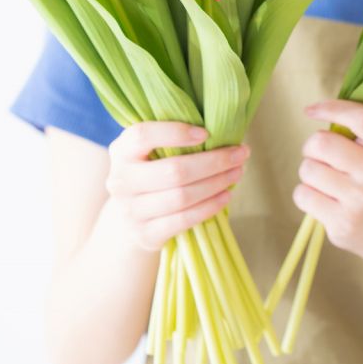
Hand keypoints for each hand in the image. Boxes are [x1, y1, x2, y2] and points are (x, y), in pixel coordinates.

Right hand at [105, 122, 248, 251]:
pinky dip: (209, 207)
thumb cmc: (151, 174)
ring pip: (182, 196)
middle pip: (174, 170)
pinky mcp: (145, 234)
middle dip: (214, 161)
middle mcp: (121, 180)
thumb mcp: (149, 153)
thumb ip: (171, 138)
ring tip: (237, 173)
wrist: (130, 220)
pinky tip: (225, 195)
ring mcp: (131, 210)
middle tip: (241, 154)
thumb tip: (220, 129)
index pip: (143, 135)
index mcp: (121, 151)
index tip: (207, 132)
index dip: (176, 132)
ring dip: (217, 183)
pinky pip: (183, 220)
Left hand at [293, 100, 362, 257]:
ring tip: (326, 182)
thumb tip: (315, 110)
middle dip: (311, 147)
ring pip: (308, 169)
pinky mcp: (343, 222)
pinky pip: (302, 194)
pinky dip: (305, 194)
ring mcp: (361, 200)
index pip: (362, 118)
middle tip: (319, 156)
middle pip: (322, 143)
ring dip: (309, 172)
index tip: (310, 110)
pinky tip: (322, 200)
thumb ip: (355, 128)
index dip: (332, 108)